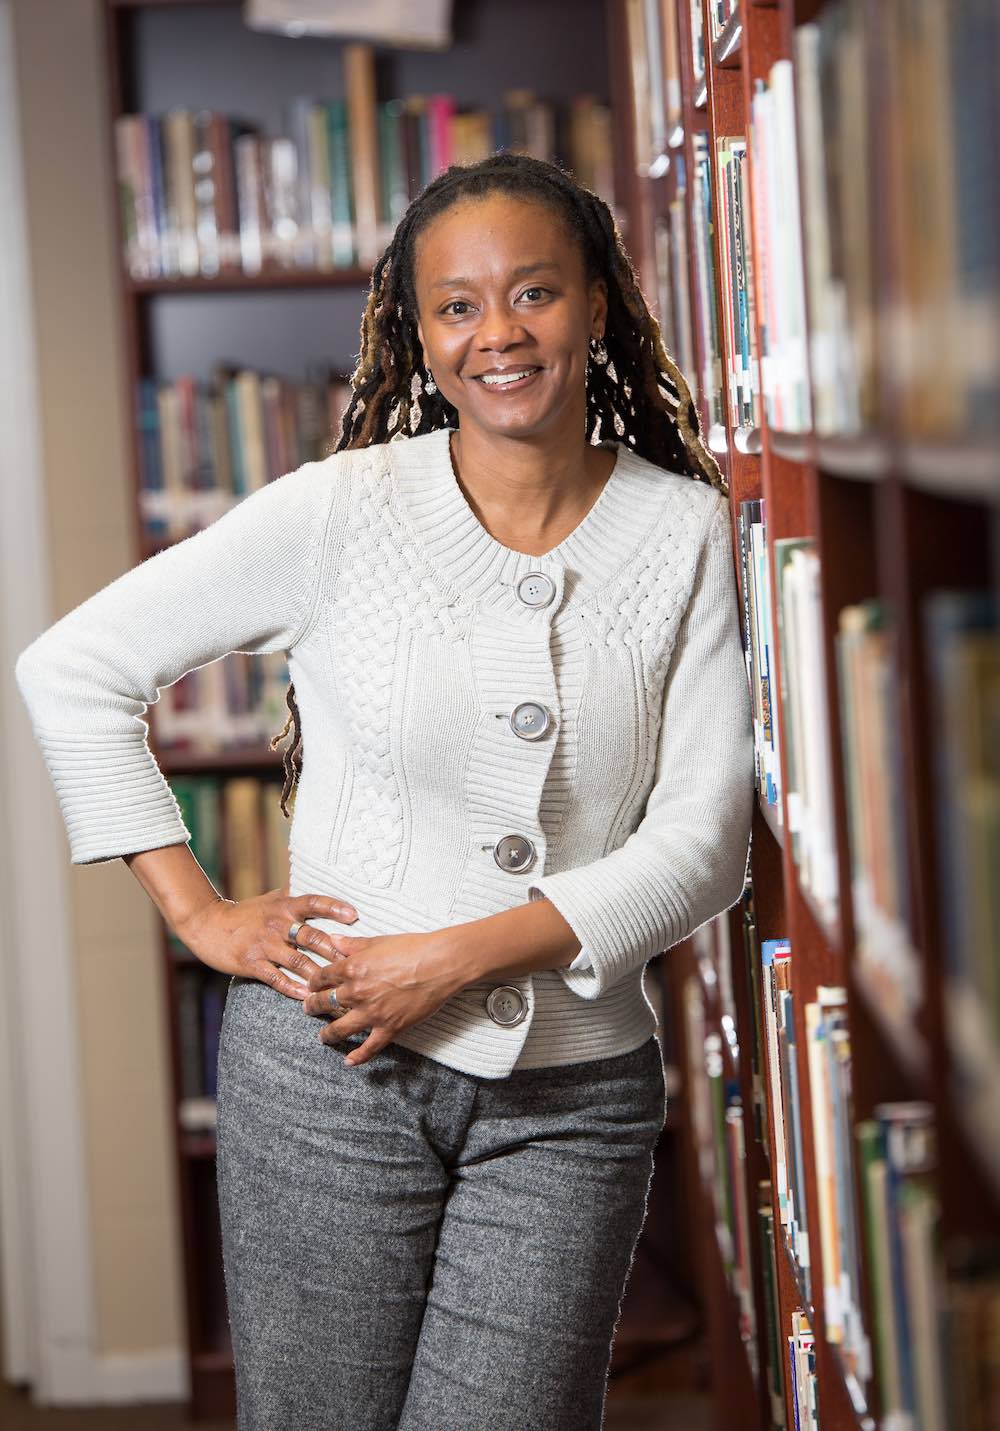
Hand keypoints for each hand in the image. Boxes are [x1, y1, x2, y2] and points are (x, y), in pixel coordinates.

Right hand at [177, 889, 358, 1000]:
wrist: (208, 925)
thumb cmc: (246, 913)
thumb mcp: (270, 900)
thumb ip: (294, 898)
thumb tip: (322, 888)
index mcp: (284, 906)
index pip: (313, 902)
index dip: (334, 908)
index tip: (353, 915)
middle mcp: (277, 923)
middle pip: (311, 936)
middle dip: (334, 949)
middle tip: (354, 961)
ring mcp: (264, 944)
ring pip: (297, 961)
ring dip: (318, 973)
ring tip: (335, 985)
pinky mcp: (251, 963)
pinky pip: (276, 978)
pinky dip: (292, 988)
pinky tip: (305, 995)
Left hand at [301, 929, 464, 1065]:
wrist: (441, 964)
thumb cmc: (414, 948)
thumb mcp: (379, 941)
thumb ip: (353, 944)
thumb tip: (334, 940)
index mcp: (352, 968)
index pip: (322, 977)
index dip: (313, 982)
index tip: (312, 985)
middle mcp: (357, 992)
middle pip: (324, 1003)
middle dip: (313, 1007)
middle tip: (309, 1009)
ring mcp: (372, 1013)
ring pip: (339, 1029)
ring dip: (327, 1034)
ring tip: (323, 1037)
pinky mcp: (389, 1028)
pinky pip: (369, 1048)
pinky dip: (358, 1057)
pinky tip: (349, 1061)